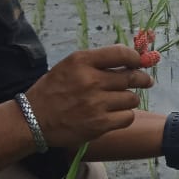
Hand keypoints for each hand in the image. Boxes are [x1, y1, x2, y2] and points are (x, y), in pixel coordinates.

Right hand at [24, 45, 153, 147]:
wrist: (32, 121)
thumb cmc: (53, 91)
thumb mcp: (70, 66)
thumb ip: (97, 61)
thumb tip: (131, 59)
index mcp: (81, 61)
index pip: (121, 53)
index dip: (136, 58)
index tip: (140, 62)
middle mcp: (90, 80)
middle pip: (131, 77)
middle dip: (141, 79)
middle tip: (145, 81)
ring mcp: (95, 104)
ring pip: (131, 99)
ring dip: (128, 100)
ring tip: (118, 101)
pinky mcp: (99, 124)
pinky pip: (127, 117)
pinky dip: (124, 116)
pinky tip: (115, 114)